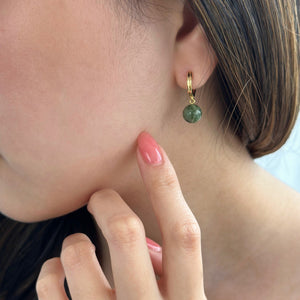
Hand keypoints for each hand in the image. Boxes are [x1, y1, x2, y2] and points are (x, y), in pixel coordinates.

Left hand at [36, 131, 206, 299]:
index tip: (148, 144)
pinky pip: (48, 286)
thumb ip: (172, 274)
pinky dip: (49, 270)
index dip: (167, 183)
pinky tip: (58, 273)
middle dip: (108, 201)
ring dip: (76, 241)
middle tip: (99, 195)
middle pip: (128, 233)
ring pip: (79, 255)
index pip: (183, 231)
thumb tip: (149, 242)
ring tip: (79, 246)